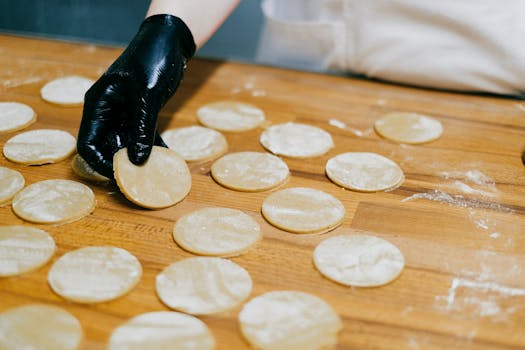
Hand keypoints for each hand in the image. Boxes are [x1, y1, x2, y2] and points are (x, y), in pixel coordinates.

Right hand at [77, 14, 195, 177]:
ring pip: (127, 145)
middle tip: (141, 180)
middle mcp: (107, 112)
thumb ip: (141, 128)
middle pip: (107, 148)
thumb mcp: (146, 96)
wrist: (169, 41)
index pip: (88, 143)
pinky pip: (144, 137)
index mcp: (98, 105)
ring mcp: (124, 114)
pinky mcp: (141, 114)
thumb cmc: (151, 60)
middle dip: (122, 165)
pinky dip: (153, 147)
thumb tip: (136, 160)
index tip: (120, 177)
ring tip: (157, 172)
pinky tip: (167, 157)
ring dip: (140, 158)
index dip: (101, 163)